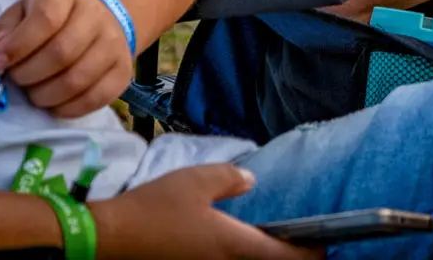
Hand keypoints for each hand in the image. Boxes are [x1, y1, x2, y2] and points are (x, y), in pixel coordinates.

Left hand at [0, 0, 133, 117]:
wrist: (97, 18)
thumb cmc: (50, 20)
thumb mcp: (22, 14)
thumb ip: (4, 31)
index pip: (46, 18)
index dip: (18, 45)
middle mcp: (96, 16)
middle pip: (61, 53)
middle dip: (28, 75)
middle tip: (16, 81)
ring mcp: (114, 44)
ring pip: (77, 80)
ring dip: (45, 96)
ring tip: (33, 93)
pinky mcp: (123, 72)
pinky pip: (96, 98)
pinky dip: (67, 108)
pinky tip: (53, 103)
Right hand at [92, 164, 320, 259]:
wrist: (108, 239)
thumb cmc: (155, 209)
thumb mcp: (195, 181)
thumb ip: (230, 179)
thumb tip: (252, 183)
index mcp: (233, 246)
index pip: (283, 256)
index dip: (309, 252)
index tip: (323, 243)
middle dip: (286, 256)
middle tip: (299, 240)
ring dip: (262, 256)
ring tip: (271, 240)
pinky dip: (239, 256)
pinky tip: (235, 242)